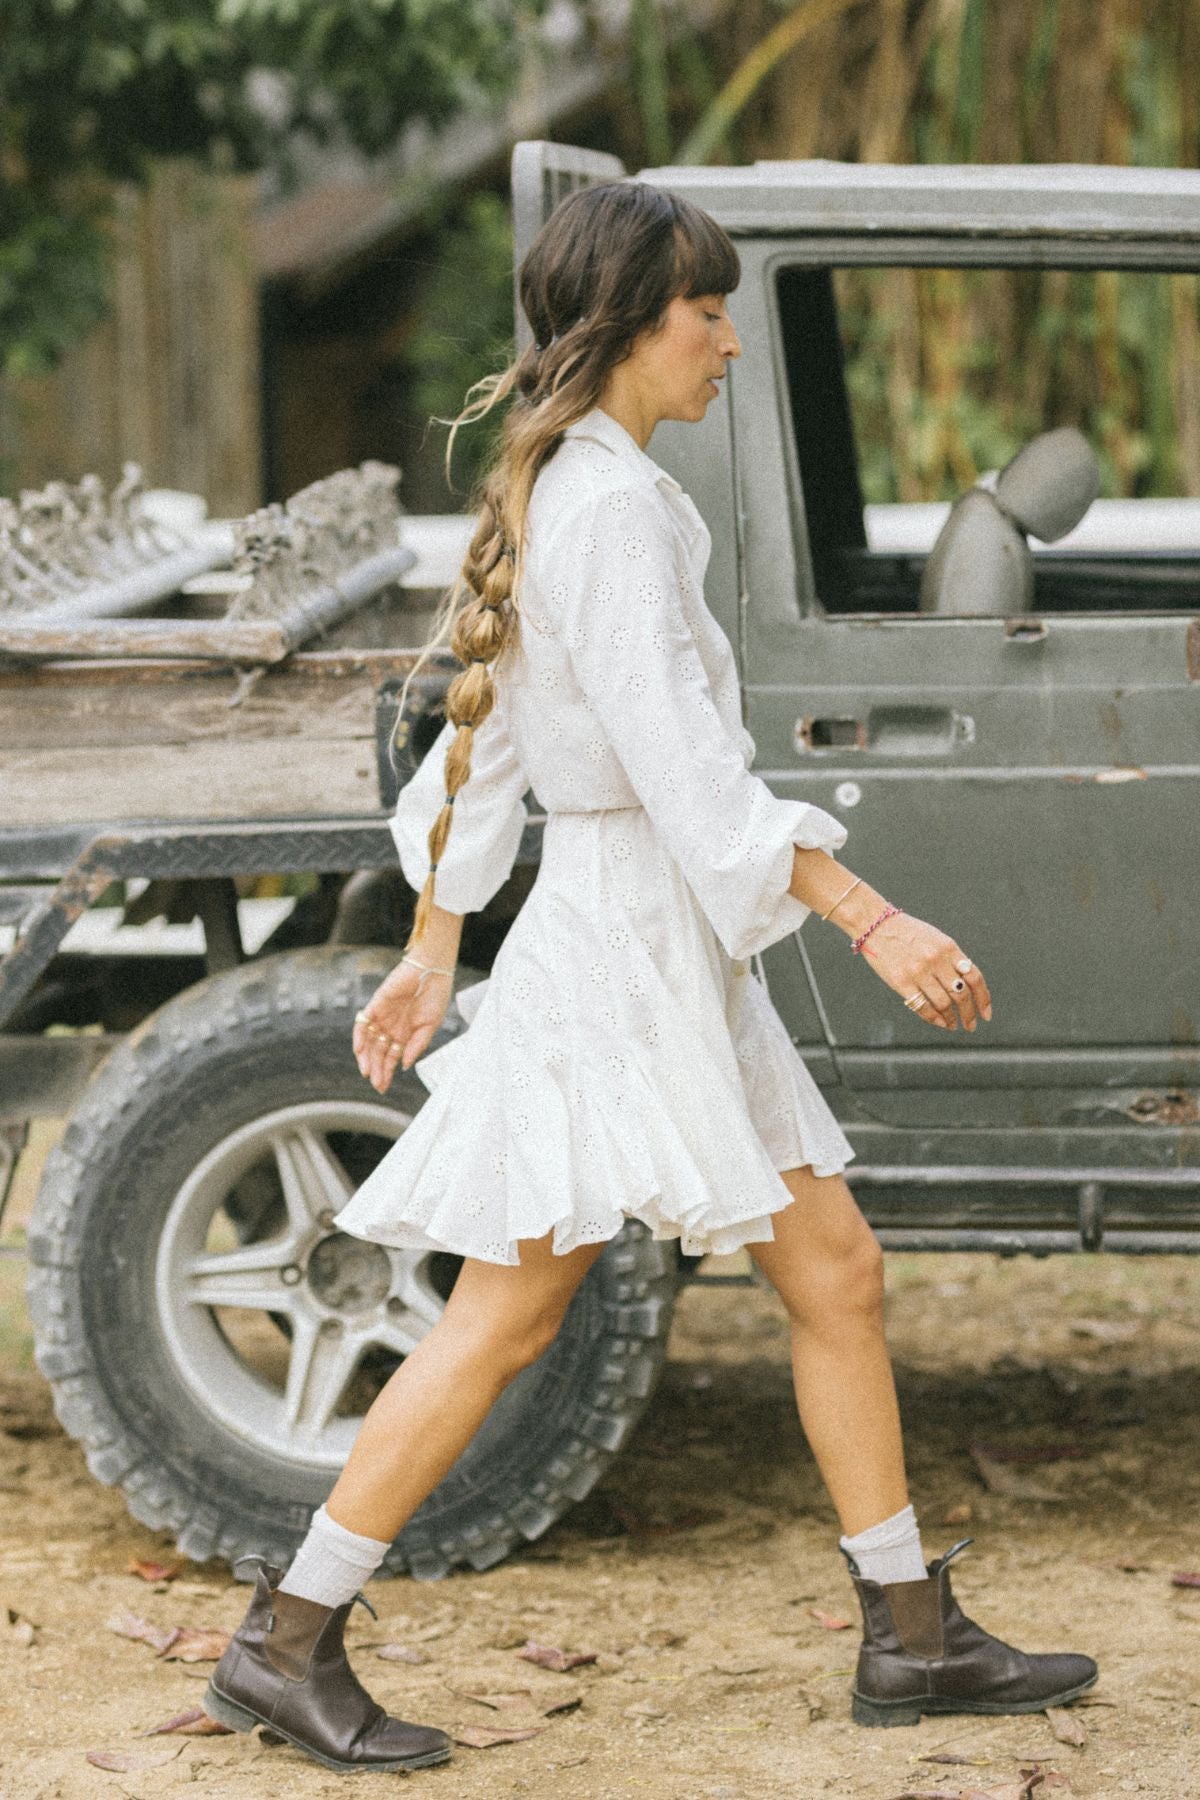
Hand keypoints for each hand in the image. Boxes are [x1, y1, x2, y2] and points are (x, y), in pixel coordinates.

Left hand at [353, 956, 454, 1091]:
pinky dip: (359, 1037)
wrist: (431, 970)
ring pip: (368, 1042)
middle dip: (377, 1069)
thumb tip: (404, 1065)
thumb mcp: (430, 1025)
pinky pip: (363, 1023)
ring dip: (366, 1057)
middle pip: (378, 1053)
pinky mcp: (376, 1005)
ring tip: (367, 1072)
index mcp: (405, 1034)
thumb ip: (417, 1045)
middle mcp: (392, 1027)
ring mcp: (382, 1017)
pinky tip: (360, 1050)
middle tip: (377, 1085)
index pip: (391, 1058)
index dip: (386, 1072)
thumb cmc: (435, 995)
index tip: (383, 1087)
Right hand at [857, 910, 991, 1031]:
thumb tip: (967, 986)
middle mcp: (936, 960)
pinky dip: (934, 1018)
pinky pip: (922, 1006)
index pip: (974, 978)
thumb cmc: (908, 932)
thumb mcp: (936, 938)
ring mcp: (918, 971)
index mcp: (948, 947)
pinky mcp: (901, 982)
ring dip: (951, 1019)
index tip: (986, 1014)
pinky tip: (939, 1023)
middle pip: (961, 994)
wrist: (875, 924)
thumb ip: (952, 959)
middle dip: (969, 1014)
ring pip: (944, 1003)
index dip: (983, 999)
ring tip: (953, 1025)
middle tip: (971, 1025)